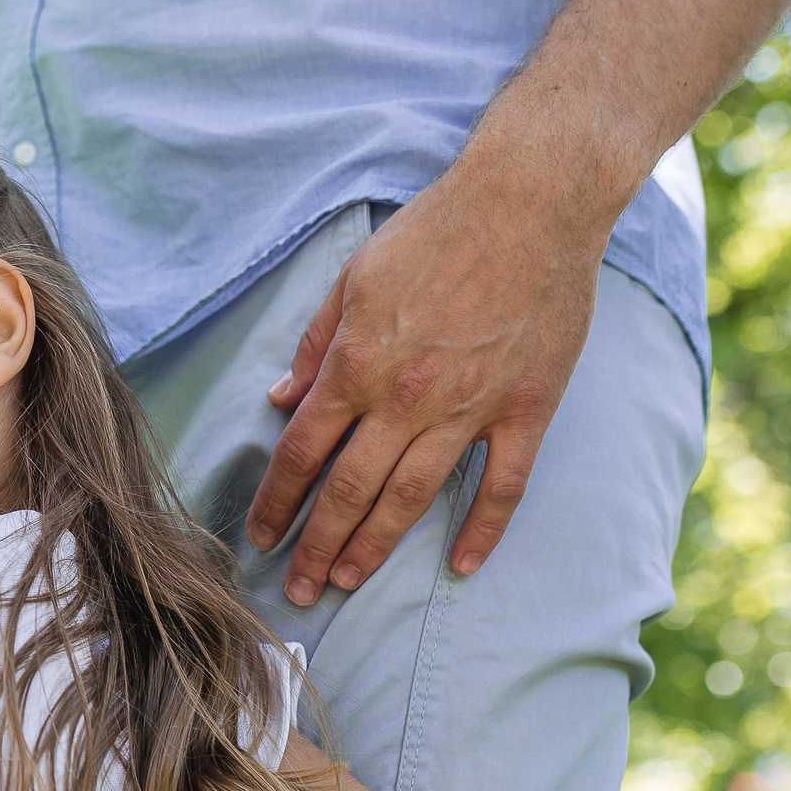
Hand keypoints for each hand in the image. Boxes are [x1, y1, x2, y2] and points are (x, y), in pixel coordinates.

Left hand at [244, 165, 611, 604]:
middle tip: (299, 589)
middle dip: (316, 545)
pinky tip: (460, 565)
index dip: (275, 501)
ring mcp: (468, 408)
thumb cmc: (435, 231)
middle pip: (348, 490)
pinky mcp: (525, 409)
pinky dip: (481, 530)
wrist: (530, 201)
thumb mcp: (354, 279)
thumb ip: (316, 346)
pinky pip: (501, 485)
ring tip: (347, 581)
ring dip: (374, 547)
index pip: (301, 453)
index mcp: (357, 364)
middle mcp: (405, 397)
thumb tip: (280, 399)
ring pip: (411, 498)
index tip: (261, 536)